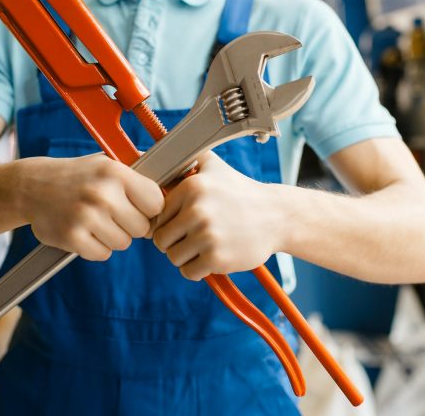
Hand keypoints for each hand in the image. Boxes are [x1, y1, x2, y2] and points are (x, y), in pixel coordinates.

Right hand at [15, 154, 163, 260]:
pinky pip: (102, 254)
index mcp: (116, 173)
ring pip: (123, 243)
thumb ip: (138, 176)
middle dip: (132, 225)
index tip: (140, 208)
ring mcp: (86, 216)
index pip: (157, 203)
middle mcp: (102, 193)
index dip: (150, 209)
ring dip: (113, 236)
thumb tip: (179, 185)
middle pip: (143, 228)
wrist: (32, 186)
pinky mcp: (72, 237)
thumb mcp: (107, 164)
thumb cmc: (79, 176)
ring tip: (96, 220)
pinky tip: (84, 231)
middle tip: (113, 214)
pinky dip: (96, 247)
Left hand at [151, 152, 282, 280]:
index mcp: (191, 187)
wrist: (276, 216)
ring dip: (185, 257)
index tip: (183, 222)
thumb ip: (185, 158)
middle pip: (161, 239)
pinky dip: (197, 269)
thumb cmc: (240, 192)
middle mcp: (197, 210)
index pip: (156, 216)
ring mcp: (207, 235)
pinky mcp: (217, 257)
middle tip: (194, 237)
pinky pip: (188, 272)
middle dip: (174, 242)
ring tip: (204, 246)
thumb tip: (149, 152)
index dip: (168, 222)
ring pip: (173, 257)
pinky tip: (212, 256)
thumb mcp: (214, 166)